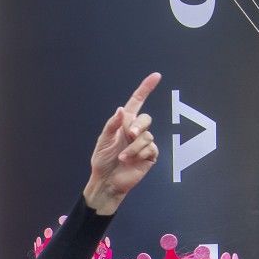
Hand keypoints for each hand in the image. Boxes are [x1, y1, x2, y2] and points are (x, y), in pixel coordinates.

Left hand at [83, 72, 160, 214]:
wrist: (106, 181)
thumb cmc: (102, 161)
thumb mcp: (103, 141)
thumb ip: (112, 124)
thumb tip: (122, 110)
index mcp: (124, 124)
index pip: (137, 102)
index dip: (146, 89)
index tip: (156, 76)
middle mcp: (135, 131)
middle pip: (146, 119)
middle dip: (138, 126)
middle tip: (129, 135)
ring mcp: (144, 143)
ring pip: (147, 136)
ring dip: (133, 147)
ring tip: (122, 157)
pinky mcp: (149, 155)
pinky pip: (150, 148)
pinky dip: (139, 154)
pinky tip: (130, 161)